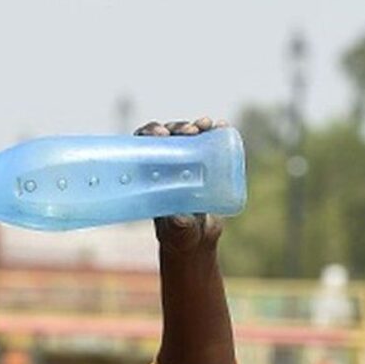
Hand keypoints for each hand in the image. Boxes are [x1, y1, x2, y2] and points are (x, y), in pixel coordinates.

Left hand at [135, 116, 226, 253]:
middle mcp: (165, 165)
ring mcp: (185, 163)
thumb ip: (178, 226)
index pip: (142, 145)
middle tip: (190, 131)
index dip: (149, 132)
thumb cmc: (179, 236)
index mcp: (149, 175)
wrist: (198, 239)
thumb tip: (180, 217)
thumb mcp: (178, 231)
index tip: (162, 134)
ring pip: (187, 136)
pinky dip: (215, 132)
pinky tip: (222, 126)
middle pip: (167, 136)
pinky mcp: (205, 166)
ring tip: (206, 125)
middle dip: (177, 127)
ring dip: (196, 125)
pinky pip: (209, 144)